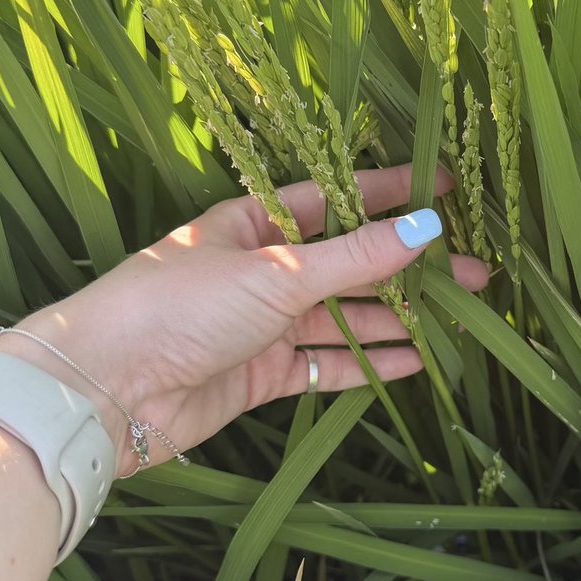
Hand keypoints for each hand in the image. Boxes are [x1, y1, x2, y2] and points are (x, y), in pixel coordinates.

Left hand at [0, 165, 487, 475]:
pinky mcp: (258, 373)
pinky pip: (324, 363)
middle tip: (474, 272)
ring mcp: (261, 322)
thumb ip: (356, 256)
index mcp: (254, 221)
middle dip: (407, 267)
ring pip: (341, 315)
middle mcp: (261, 267)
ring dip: (396, 317)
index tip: (446, 191)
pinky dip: (367, 362)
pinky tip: (414, 361)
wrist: (106, 389)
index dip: (391, 193)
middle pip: (348, 262)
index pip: (336, 198)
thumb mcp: (278, 272)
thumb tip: (427, 227)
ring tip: (457, 319)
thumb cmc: (183, 304)